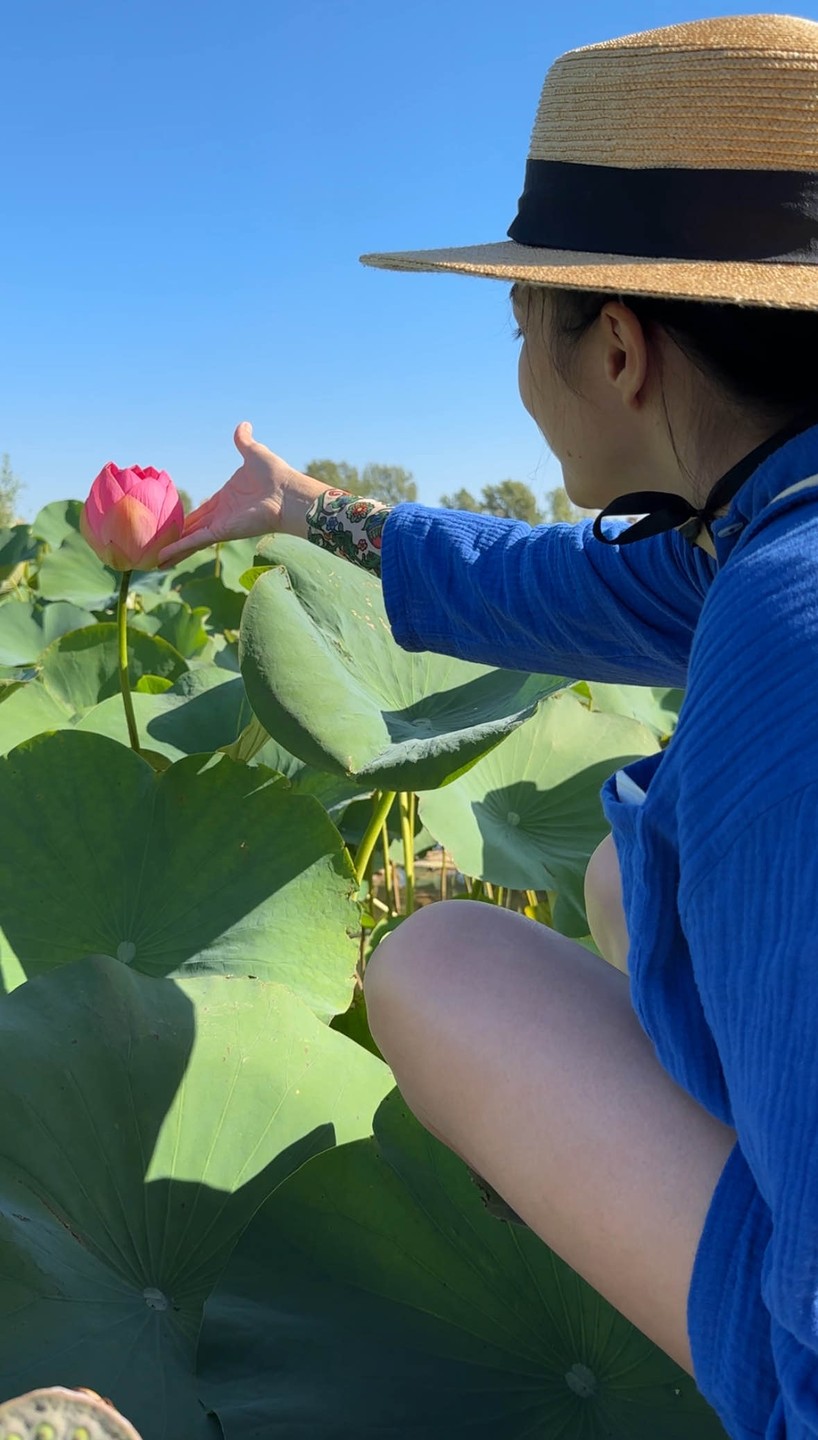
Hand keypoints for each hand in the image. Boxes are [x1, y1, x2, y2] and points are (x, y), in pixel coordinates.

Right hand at [158, 421, 307, 566]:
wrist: (288, 493)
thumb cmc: (275, 475)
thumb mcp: (253, 453)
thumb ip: (243, 441)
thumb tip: (243, 425)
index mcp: (226, 499)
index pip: (201, 512)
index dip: (187, 519)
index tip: (173, 524)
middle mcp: (221, 516)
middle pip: (193, 529)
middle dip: (176, 539)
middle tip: (158, 548)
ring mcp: (221, 525)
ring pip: (191, 540)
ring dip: (174, 550)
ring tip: (156, 561)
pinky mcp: (221, 532)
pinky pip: (196, 541)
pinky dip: (179, 549)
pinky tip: (163, 557)